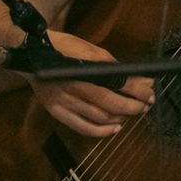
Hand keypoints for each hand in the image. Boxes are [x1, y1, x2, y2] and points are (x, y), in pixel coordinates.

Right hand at [32, 30, 152, 137]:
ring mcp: (63, 102)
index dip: (137, 90)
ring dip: (120, 118)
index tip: (150, 93)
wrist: (30, 54)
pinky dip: (102, 132)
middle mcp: (73, 86)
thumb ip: (114, 67)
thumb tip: (139, 79)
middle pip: (110, 103)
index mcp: (82, 68)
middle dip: (132, 106)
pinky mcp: (56, 111)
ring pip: (99, 118)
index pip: (117, 83)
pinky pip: (83, 128)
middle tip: (145, 105)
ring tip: (130, 114)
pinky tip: (115, 128)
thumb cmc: (63, 48)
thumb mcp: (91, 50)